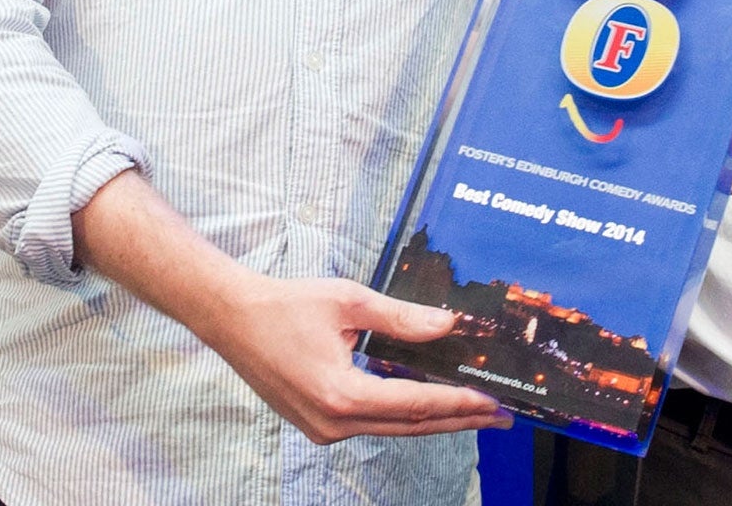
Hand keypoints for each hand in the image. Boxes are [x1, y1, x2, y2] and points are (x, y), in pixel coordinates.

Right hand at [196, 274, 511, 443]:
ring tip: (472, 411)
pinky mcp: (316, 425)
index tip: (493, 402)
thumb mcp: (349, 301)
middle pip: (411, 427)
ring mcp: (323, 430)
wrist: (231, 318)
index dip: (460, 404)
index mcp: (342, 395)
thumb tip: (448, 325)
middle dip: (459, 420)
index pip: (417, 405)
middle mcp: (333, 423)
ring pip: (391, 429)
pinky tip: (425, 405)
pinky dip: (402, 416)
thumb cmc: (285, 305)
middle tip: (500, 417)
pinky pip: (369, 425)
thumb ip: (402, 317)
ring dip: (433, 420)